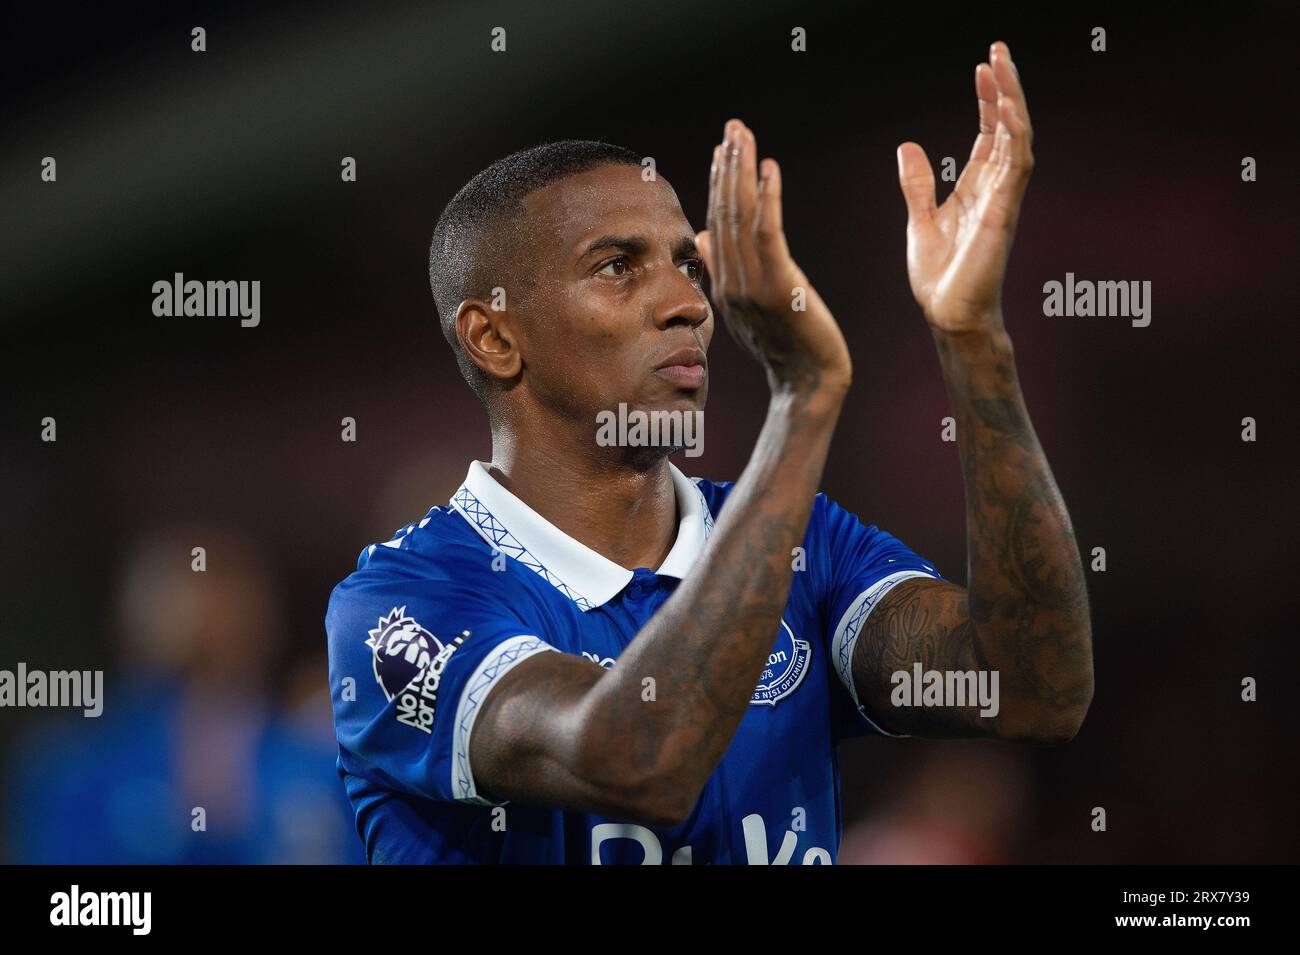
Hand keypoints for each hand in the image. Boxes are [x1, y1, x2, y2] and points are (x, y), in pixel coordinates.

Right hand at [697, 119, 850, 397]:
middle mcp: (731, 283)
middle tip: (733, 128)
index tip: (725, 148)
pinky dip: (767, 198)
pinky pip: (768, 234)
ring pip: (741, 218)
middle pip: (725, 213)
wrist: (808, 381)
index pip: (718, 222)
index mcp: (723, 285)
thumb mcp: (748, 306)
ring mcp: (752, 286)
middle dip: (728, 166)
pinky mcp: (779, 287)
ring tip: (744, 137)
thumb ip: (725, 270)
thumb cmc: (785, 345)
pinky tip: (770, 169)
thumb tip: (704, 235)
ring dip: (742, 173)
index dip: (721, 183)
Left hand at [897, 41, 1033, 333]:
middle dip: (1005, 88)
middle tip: (998, 50)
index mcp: (977, 188)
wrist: (947, 314)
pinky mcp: (1005, 209)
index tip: (982, 68)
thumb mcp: (920, 220)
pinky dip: (1013, 131)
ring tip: (1002, 63)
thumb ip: (918, 184)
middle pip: (1007, 127)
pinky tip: (1005, 104)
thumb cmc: (940, 277)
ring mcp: (1004, 197)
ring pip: (1017, 137)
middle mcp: (996, 188)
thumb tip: (908, 146)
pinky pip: (1017, 162)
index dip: (987, 100)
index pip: (988, 134)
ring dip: (1012, 100)